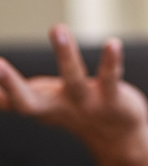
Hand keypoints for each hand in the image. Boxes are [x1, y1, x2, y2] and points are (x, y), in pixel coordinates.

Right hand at [0, 24, 147, 162]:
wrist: (118, 137)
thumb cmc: (74, 112)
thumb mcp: (41, 104)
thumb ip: (12, 98)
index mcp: (39, 106)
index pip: (9, 101)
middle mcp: (58, 108)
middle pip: (28, 102)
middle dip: (10, 84)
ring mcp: (86, 106)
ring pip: (74, 80)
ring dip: (65, 54)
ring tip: (57, 27)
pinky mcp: (113, 101)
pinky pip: (110, 79)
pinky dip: (111, 61)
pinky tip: (112, 43)